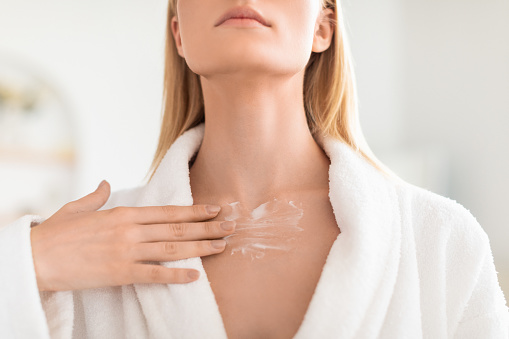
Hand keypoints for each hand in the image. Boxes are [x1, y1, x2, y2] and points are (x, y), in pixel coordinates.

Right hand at [30, 180, 235, 291]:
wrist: (36, 258)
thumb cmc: (56, 233)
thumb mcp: (78, 208)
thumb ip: (97, 196)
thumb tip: (107, 183)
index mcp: (124, 213)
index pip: (168, 211)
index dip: (194, 210)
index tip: (214, 208)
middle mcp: (130, 230)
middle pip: (177, 228)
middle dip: (207, 226)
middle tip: (231, 226)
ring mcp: (127, 251)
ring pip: (172, 248)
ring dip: (201, 247)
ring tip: (223, 245)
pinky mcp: (120, 273)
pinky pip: (155, 274)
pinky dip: (176, 275)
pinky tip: (195, 275)